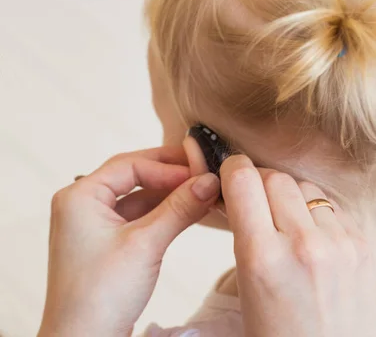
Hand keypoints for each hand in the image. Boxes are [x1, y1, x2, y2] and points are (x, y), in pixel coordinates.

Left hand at [38, 147, 220, 336]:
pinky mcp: (107, 243)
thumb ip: (180, 208)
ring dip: (170, 194)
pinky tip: (189, 211)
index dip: (167, 167)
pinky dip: (163, 212)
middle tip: (204, 172)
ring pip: (138, 196)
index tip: (200, 173)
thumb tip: (211, 180)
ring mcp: (94, 225)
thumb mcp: (146, 244)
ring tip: (202, 192)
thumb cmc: (101, 295)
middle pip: (133, 175)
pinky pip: (139, 216)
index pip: (130, 165)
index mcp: (80, 197)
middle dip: (170, 175)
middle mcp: (83, 205)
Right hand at [221, 155, 375, 336]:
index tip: (232, 176)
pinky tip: (314, 237)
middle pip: (276, 178)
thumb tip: (238, 194)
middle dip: (261, 184)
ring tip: (287, 224)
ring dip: (292, 198)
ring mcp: (340, 244)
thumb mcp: (248, 290)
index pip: (244, 181)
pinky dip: (318, 214)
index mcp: (262, 259)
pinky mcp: (364, 246)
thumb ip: (244, 236)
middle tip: (256, 202)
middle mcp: (304, 245)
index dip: (234, 171)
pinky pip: (334, 208)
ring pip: (307, 188)